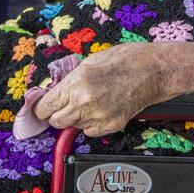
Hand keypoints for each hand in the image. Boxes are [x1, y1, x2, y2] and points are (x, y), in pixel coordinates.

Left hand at [32, 43, 165, 136]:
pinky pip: (89, 132)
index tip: (42, 107)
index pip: (45, 107)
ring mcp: (99, 116)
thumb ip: (69, 80)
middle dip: (55, 114)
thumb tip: (53, 92)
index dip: (41, 107)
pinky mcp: (112, 125)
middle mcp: (85, 102)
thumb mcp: (89, 63)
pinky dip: (90, 123)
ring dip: (74, 117)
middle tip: (62, 106)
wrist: (152, 70)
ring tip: (88, 101)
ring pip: (73, 126)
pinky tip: (99, 108)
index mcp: (77, 83)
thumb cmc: (124, 60)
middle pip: (55, 122)